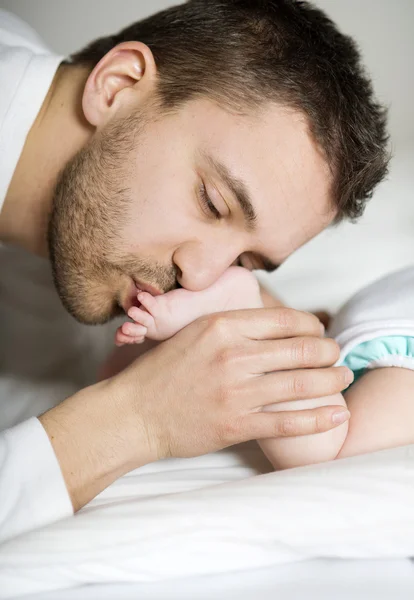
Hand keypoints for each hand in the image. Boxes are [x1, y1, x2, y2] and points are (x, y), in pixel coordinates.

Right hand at [110, 307, 351, 460]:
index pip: (284, 319)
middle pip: (301, 349)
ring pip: (301, 383)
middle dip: (329, 351)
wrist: (133, 412)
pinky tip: (338, 415)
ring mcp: (236, 391)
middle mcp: (233, 355)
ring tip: (344, 378)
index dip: (312, 325)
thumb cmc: (161, 372)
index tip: (320, 331)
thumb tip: (271, 325)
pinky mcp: (236, 424)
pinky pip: (287, 421)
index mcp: (222, 326)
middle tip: (338, 355)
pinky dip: (318, 418)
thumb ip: (231, 328)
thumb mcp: (193, 333)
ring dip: (332, 381)